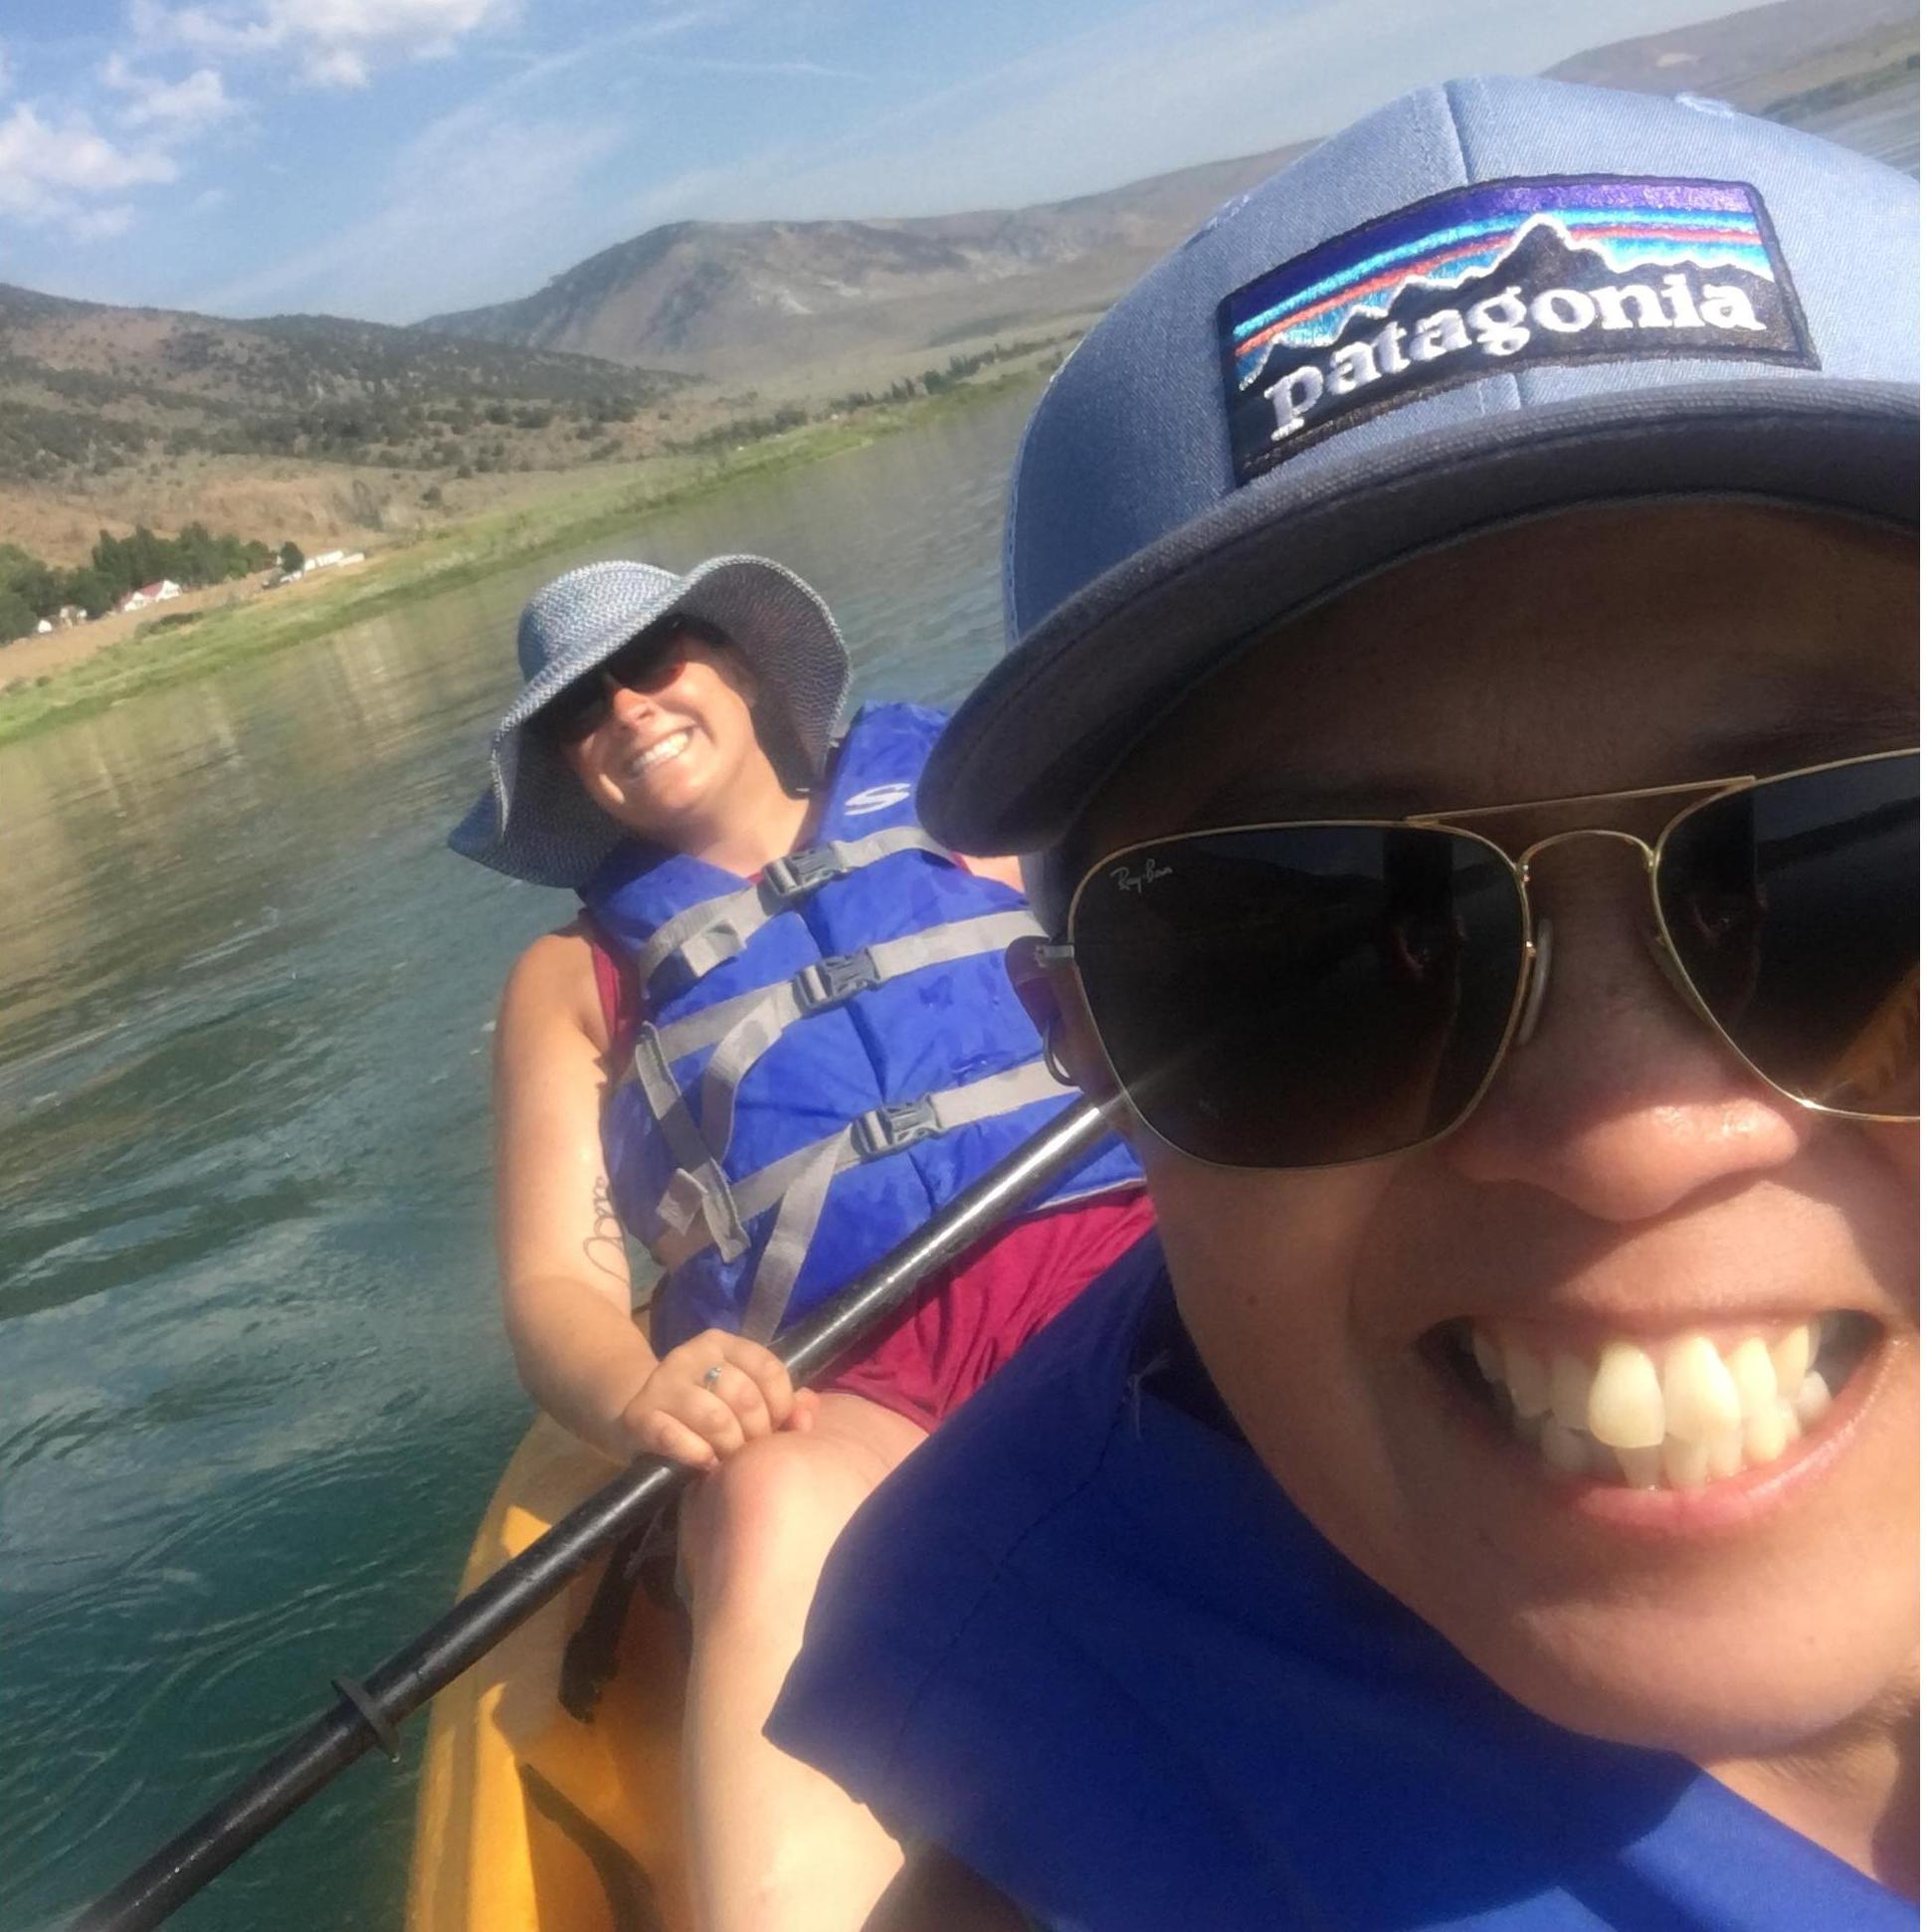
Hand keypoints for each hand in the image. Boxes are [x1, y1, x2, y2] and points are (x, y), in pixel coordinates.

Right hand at [612, 1329, 818, 1470]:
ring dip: (729, 1446)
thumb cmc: (701, 1406)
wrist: (633, 1411)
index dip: (781, 1403)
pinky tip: (705, 1464)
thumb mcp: (739, 1395)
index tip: (779, 1426)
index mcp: (722, 1343)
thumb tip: (806, 1418)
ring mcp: (663, 1383)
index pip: (767, 1367)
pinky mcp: (640, 1415)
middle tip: (752, 1451)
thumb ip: (780, 1403)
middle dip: (756, 1432)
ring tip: (729, 1460)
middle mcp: (691, 1355)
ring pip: (714, 1417)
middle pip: (743, 1395)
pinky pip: (675, 1437)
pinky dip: (697, 1455)